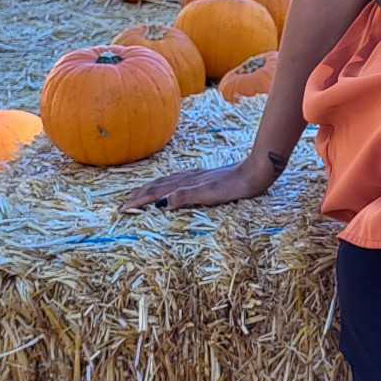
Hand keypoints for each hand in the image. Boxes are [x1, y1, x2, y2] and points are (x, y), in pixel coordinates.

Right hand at [119, 152, 279, 213]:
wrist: (258, 171)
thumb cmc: (236, 186)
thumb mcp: (211, 194)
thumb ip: (185, 196)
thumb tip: (159, 203)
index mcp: (187, 183)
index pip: (157, 192)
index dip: (139, 201)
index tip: (122, 209)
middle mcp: (189, 177)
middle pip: (158, 185)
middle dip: (140, 194)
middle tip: (123, 202)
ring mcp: (198, 176)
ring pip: (168, 181)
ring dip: (151, 188)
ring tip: (140, 193)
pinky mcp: (206, 177)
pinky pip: (178, 180)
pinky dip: (167, 184)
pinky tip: (172, 185)